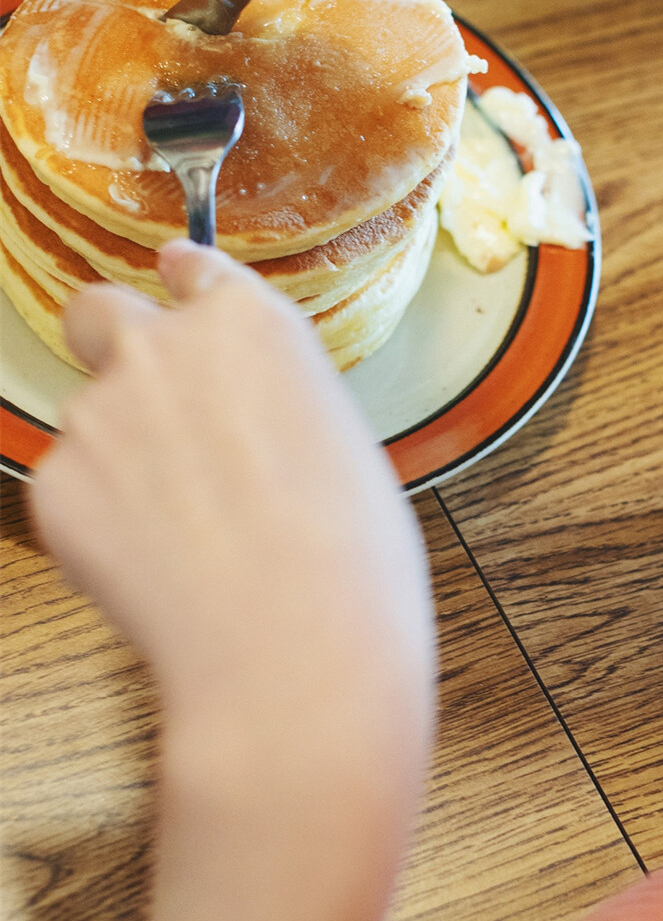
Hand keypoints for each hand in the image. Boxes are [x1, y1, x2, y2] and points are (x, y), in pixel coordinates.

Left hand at [31, 243, 434, 805]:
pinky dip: (101, 525)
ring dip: (119, 458)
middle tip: (147, 408)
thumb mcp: (342, 443)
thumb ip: (274, 397)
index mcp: (250, 324)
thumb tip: (246, 416)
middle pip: (97, 312)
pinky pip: (70, 492)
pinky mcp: (55, 485)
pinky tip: (161, 567)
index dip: (181, 286)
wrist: (295, 654)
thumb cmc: (348, 563)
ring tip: (187, 532)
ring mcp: (98, 415)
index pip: (191, 266)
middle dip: (111, 345)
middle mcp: (163, 349)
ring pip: (88, 419)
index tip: (175, 289)